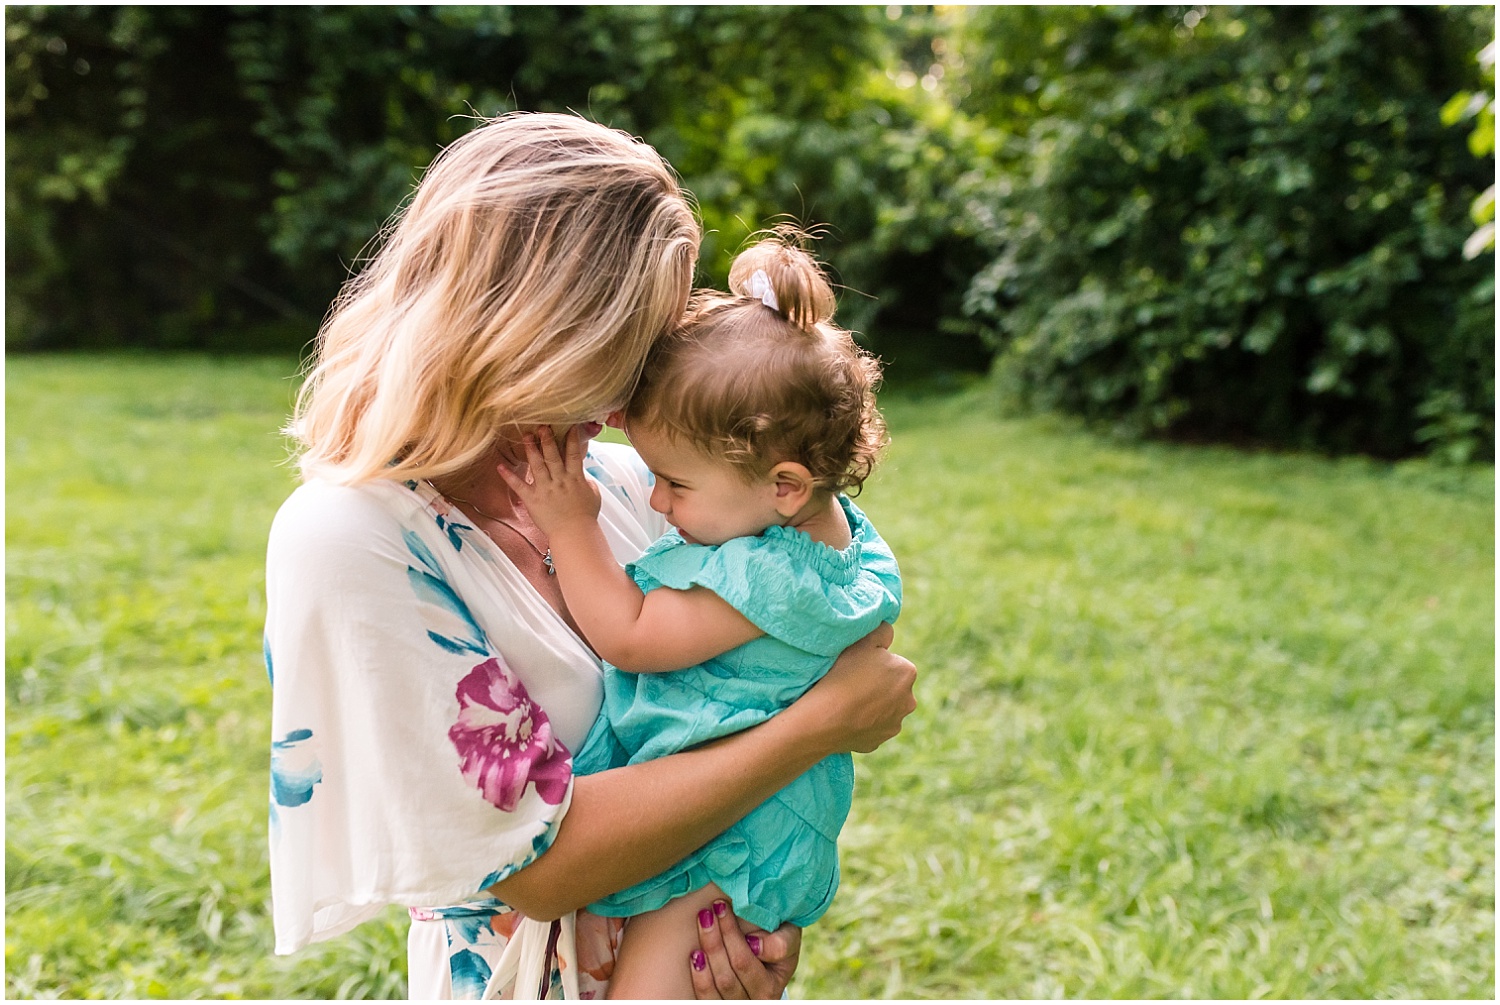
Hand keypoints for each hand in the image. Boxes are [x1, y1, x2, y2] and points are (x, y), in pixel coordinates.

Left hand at [497, 425, 600, 535]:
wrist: (575, 533)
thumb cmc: (586, 517)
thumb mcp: (594, 495)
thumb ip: (587, 482)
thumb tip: (583, 476)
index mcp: (575, 478)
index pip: (573, 453)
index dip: (571, 438)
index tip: (568, 426)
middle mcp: (560, 480)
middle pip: (553, 455)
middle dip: (547, 439)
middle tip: (542, 425)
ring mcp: (546, 489)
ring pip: (537, 465)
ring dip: (531, 449)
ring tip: (526, 436)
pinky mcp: (533, 499)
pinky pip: (519, 486)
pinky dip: (509, 476)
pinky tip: (500, 466)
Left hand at [690, 900, 800, 998]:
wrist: (772, 955)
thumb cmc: (778, 942)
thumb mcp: (789, 938)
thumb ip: (780, 942)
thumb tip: (754, 945)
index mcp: (771, 987)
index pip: (745, 962)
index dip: (731, 936)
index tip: (721, 907)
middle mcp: (754, 1001)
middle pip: (728, 976)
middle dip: (715, 940)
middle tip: (707, 913)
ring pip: (717, 985)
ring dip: (707, 953)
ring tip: (702, 924)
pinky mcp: (719, 1003)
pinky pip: (706, 998)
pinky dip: (700, 977)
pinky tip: (695, 955)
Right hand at [802, 622, 915, 753]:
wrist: (827, 718)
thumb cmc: (844, 675)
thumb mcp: (862, 640)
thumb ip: (882, 631)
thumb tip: (888, 632)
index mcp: (907, 673)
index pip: (893, 663)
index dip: (874, 663)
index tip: (858, 666)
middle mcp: (909, 700)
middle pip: (892, 687)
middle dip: (877, 685)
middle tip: (851, 683)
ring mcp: (895, 723)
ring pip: (883, 709)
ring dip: (871, 705)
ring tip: (847, 701)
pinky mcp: (880, 741)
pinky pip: (872, 727)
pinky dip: (863, 722)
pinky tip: (847, 717)